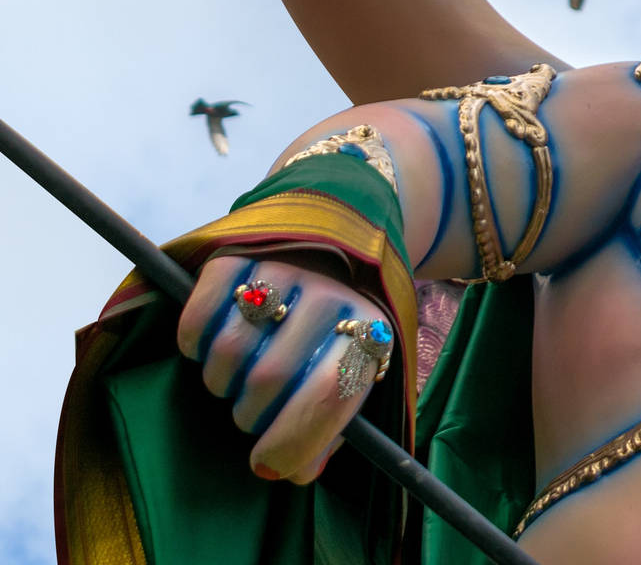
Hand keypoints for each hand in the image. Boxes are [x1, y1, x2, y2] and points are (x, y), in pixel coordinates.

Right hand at [175, 254, 396, 483]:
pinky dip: (194, 346)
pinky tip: (213, 346)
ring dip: (221, 383)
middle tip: (254, 411)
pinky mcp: (236, 255)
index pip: (330, 394)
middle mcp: (330, 294)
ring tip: (237, 377)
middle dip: (251, 414)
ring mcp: (283, 269)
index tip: (267, 464)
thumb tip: (293, 472)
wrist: (337, 241)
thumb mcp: (356, 371)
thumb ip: (332, 425)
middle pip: (268, 378)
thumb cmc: (341, 329)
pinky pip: (197, 320)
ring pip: (227, 352)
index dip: (292, 441)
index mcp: (372, 329)